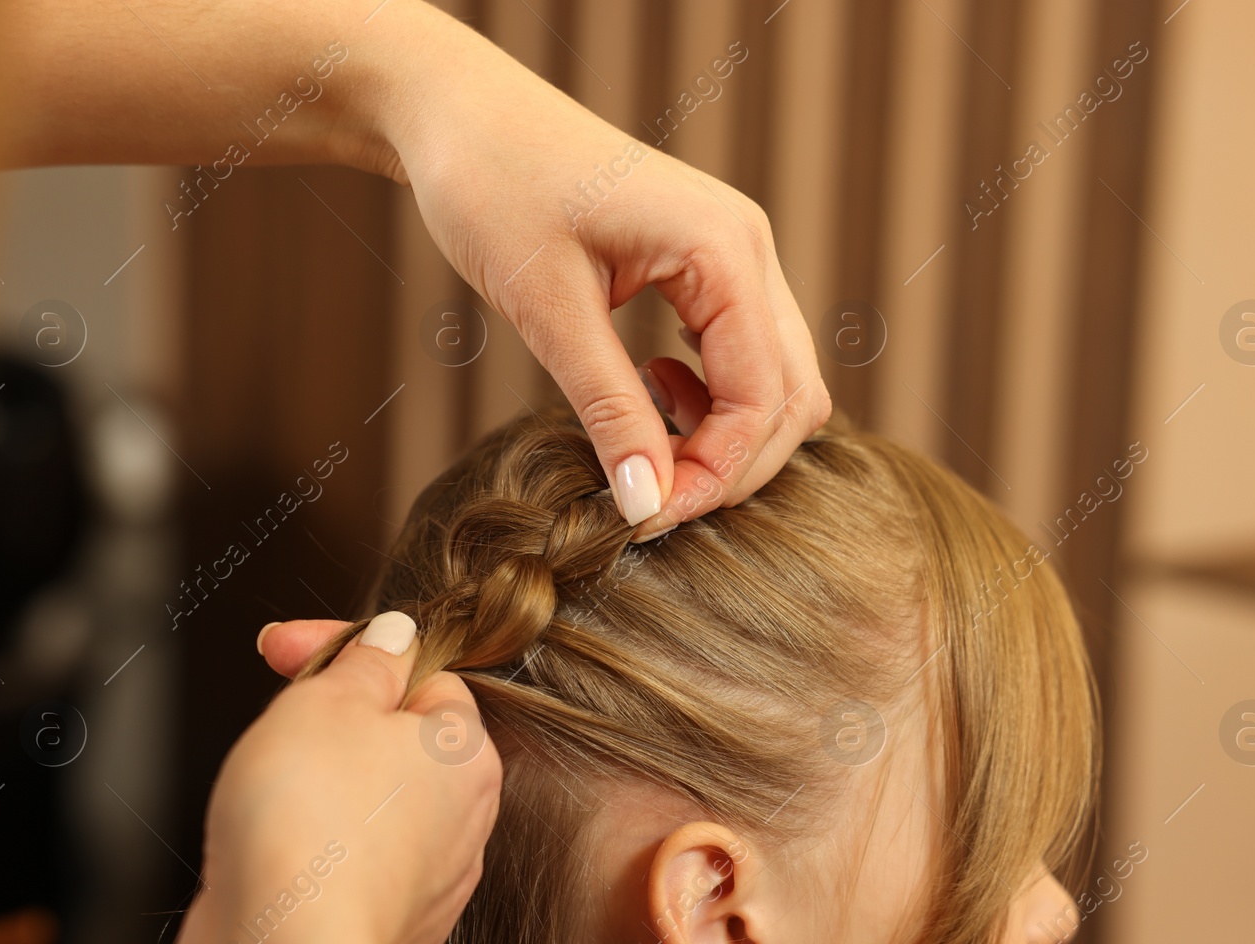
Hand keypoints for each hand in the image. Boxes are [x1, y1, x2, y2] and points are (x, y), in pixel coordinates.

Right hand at [155, 613, 500, 943]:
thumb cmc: (311, 826)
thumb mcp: (330, 699)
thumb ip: (366, 660)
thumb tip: (395, 639)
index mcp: (466, 755)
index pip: (424, 677)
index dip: (351, 653)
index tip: (288, 650)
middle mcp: (461, 823)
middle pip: (397, 743)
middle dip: (331, 725)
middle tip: (278, 721)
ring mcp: (425, 884)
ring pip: (368, 808)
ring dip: (316, 790)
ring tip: (268, 793)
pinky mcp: (378, 932)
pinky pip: (345, 868)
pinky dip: (309, 853)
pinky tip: (272, 852)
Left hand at [360, 1, 830, 536]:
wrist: (461, 114)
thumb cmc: (494, 185)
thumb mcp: (548, 309)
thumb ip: (609, 409)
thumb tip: (648, 505)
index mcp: (724, 249)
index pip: (764, 398)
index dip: (715, 475)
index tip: (647, 518)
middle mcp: (749, 249)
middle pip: (793, 397)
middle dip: (732, 465)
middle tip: (649, 500)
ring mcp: (736, 254)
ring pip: (779, 379)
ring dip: (726, 434)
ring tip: (645, 445)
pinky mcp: (709, 264)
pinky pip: (745, 352)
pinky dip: (713, 396)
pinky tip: (651, 392)